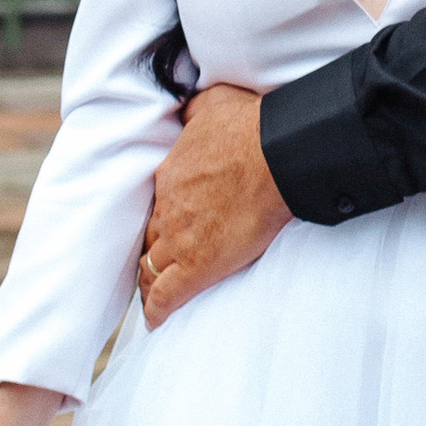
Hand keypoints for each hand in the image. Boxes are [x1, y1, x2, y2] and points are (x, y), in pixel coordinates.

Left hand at [139, 82, 293, 325]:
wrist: (274, 155)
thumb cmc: (250, 126)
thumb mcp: (212, 103)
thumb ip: (193, 108)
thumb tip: (184, 104)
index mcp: (169, 176)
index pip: (156, 206)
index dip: (161, 219)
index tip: (167, 227)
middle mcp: (168, 210)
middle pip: (150, 239)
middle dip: (152, 252)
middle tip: (157, 264)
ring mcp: (180, 241)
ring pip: (151, 269)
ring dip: (150, 281)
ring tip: (153, 294)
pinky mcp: (198, 267)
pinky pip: (166, 297)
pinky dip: (158, 311)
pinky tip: (156, 322)